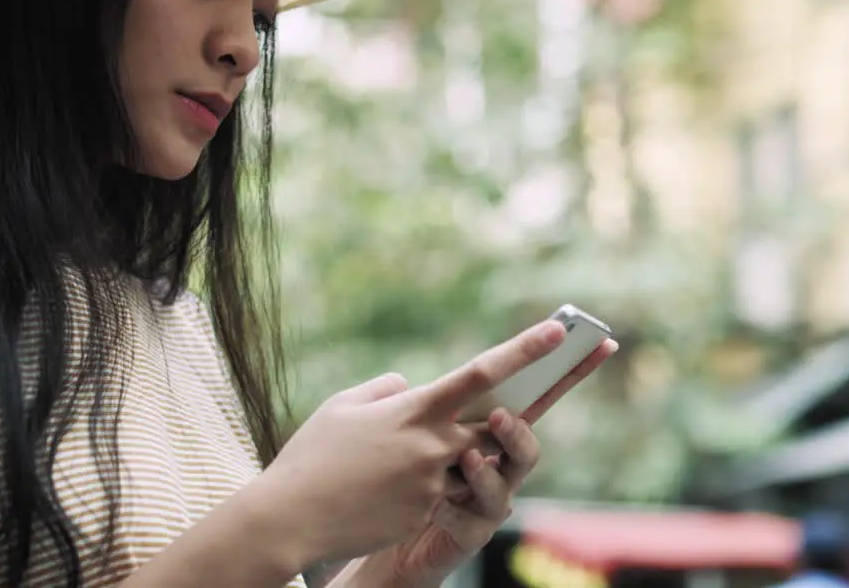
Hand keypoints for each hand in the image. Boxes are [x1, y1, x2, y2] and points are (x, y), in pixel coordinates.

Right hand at [256, 320, 568, 568]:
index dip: (524, 350)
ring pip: (474, 462)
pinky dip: (430, 484)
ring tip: (410, 454)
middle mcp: (434, 444)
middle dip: (518, 409)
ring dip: (462, 454)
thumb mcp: (343, 406)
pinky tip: (382, 489)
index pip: (481, 372)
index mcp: (415, 409)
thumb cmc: (313, 455)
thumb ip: (385, 391)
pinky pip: (447, 492)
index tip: (558, 330)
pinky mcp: (426, 512)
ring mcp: (433, 482)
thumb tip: (409, 386)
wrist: (290, 517)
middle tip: (554, 384)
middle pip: (496, 422)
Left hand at [366, 338, 618, 587]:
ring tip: (467, 458)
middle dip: (516, 432)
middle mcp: (497, 466)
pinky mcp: (468, 535)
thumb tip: (401, 383)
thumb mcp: (403, 433)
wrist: (385, 533)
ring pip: (503, 488)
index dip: (560, 369)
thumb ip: (408, 407)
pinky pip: (470, 524)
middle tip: (498, 416)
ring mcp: (486, 503)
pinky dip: (454, 511)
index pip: (530, 397)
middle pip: (524, 447)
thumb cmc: (401, 475)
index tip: (575, 334)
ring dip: (487, 473)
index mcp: (487, 431)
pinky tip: (436, 506)